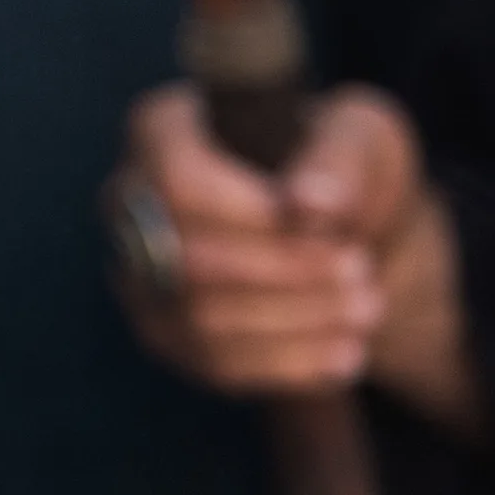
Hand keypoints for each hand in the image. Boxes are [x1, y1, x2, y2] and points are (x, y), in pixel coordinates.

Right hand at [112, 84, 485, 439]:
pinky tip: (346, 352)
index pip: (172, 178)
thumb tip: (309, 201)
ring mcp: (138, 274)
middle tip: (361, 269)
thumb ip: (339, 160)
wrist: (345, 234)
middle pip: (185, 256)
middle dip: (283, 273)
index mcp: (161, 130)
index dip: (243, 210)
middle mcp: (128, 203)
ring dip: (295, 320)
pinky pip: (213, 363)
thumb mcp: (360, 138)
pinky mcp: (165, 333)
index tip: (318, 219)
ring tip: (366, 308)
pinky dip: (287, 363)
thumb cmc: (343, 169)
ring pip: (200, 317)